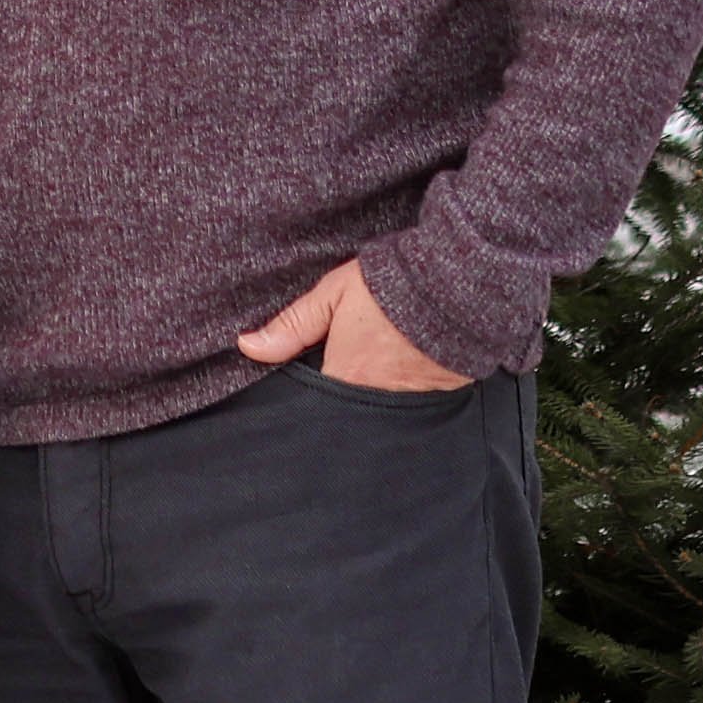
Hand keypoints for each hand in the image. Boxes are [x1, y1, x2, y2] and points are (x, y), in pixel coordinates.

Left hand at [238, 257, 471, 392]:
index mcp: (346, 378)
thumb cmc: (389, 287)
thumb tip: (246, 346)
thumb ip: (291, 325)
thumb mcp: (332, 296)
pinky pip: (414, 409)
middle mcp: (378, 400)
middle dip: (340, 411)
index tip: (305, 396)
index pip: (317, 407)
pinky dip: (405, 399)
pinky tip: (402, 381)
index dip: (309, 403)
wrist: (455, 286)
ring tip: (372, 383)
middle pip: (349, 417)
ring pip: (381, 414)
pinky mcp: (441, 397)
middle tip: (337, 395)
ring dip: (373, 405)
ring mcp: (412, 402)